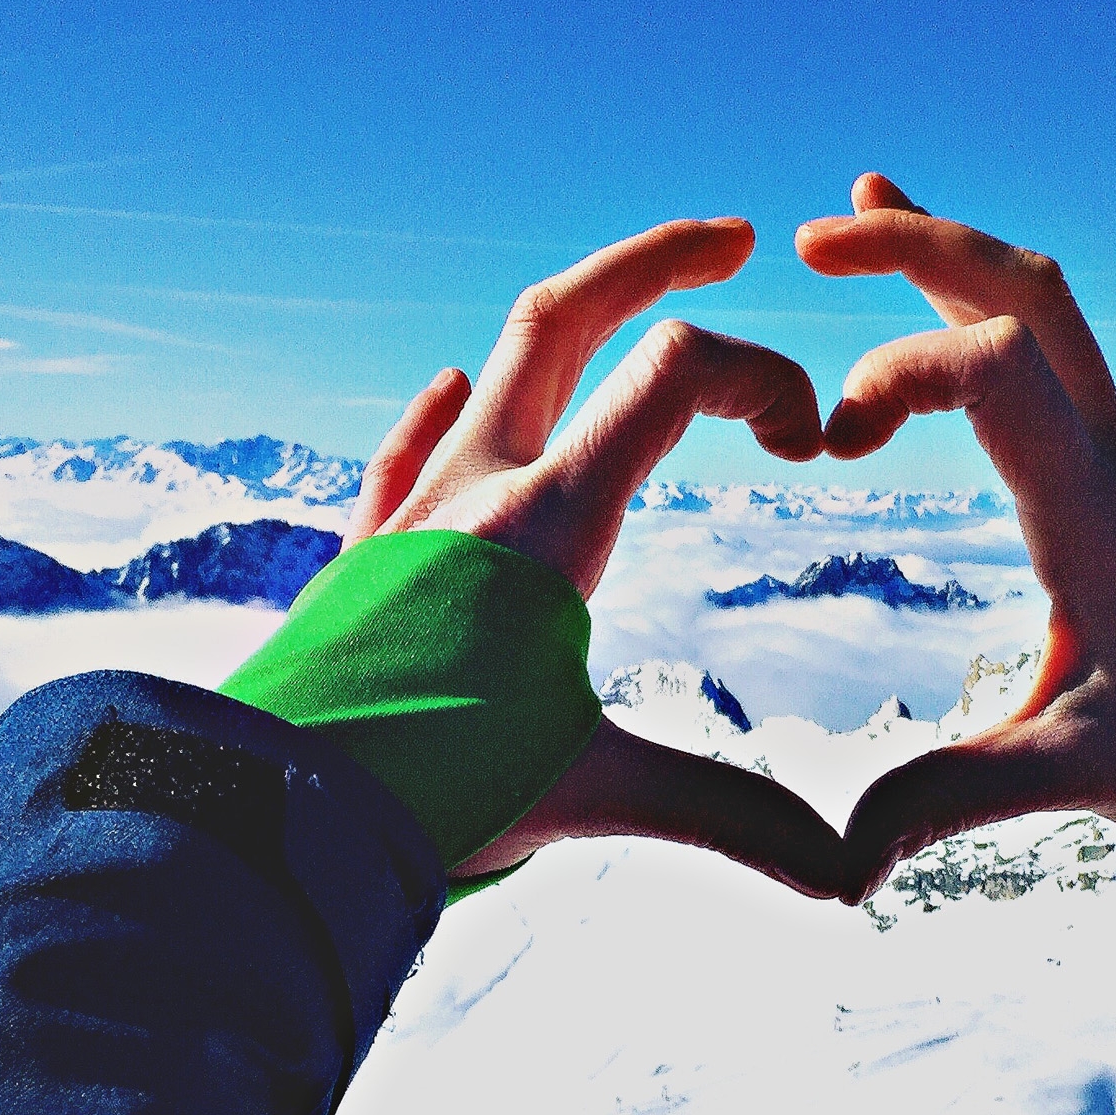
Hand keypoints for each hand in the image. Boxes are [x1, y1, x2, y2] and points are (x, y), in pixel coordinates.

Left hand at [345, 217, 845, 897]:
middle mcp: (475, 488)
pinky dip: (446, 406)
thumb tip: (845, 874)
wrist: (270, 804)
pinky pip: (407, 445)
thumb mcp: (594, 792)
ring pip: (493, 363)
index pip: (673, 373)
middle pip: (569, 317)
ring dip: (571, 319)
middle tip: (736, 240)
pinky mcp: (367, 554)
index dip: (760, 379)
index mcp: (548, 522)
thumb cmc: (425, 792)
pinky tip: (452, 390)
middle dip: (658, 262)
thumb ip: (726, 816)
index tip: (803, 448)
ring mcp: (413, 510)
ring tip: (621, 310)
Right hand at [796, 175, 1115, 901]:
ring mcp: (1113, 445)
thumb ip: (951, 801)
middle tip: (811, 239)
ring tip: (854, 216)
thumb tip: (840, 859)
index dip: (902, 367)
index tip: (838, 442)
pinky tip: (928, 291)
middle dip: (917, 245)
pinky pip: (1044, 344)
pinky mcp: (1108, 460)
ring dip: (945, 252)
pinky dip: (975, 301)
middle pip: (1023, 292)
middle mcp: (1106, 453)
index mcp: (1090, 511)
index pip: (999, 368)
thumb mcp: (1068, 774)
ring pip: (1039, 300)